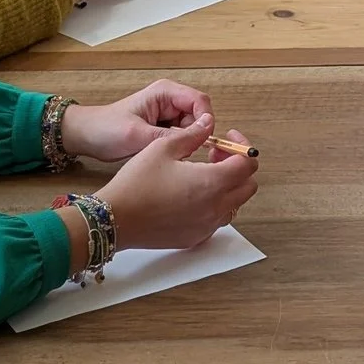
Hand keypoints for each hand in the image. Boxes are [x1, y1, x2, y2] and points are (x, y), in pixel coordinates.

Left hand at [60, 79, 215, 161]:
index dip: (205, 121)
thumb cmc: (106, 130)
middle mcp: (170, 99)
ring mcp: (167, 113)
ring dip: (185, 142)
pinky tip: (164, 154)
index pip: (200, 101)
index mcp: (165, 92)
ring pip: (192, 128)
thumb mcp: (139, 136)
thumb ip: (173, 134)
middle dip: (194, 134)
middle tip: (178, 151)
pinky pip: (182, 136)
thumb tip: (203, 132)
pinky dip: (177, 146)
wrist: (86, 137)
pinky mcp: (164, 126)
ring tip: (166, 153)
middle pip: (199, 115)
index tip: (199, 142)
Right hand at [93, 113, 259, 251]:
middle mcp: (215, 207)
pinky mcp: (196, 237)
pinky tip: (192, 195)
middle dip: (238, 167)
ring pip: (235, 204)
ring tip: (203, 175)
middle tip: (215, 156)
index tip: (226, 139)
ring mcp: (207, 226)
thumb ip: (192, 135)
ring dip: (228, 187)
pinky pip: (217, 220)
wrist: (116, 219)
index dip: (242, 146)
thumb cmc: (136, 183)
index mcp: (212, 182)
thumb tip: (208, 125)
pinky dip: (214, 205)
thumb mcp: (163, 147)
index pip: (248, 163)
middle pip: (248, 185)